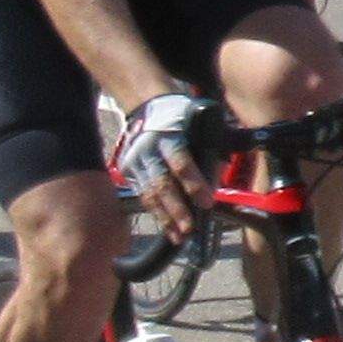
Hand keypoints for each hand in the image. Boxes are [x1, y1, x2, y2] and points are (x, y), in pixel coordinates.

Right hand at [113, 90, 214, 240]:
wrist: (146, 104)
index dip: (194, 184)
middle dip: (177, 209)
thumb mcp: (199, 123)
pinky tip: (167, 228)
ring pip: (150, 193)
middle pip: (163, 183)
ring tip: (180, 237)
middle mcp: (149, 150)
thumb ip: (207, 151)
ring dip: (166, 217)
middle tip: (190, 229)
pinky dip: (156, 212)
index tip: (206, 203)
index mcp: (170, 135)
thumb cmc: (181, 115)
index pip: (181, 162)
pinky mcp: (129, 169)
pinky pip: (143, 195)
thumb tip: (213, 185)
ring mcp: (136, 160)